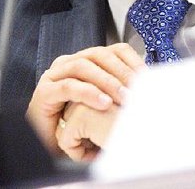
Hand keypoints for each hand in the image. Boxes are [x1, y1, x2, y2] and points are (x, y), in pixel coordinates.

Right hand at [26, 43, 143, 154]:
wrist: (47, 143)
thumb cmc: (77, 122)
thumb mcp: (105, 102)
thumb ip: (122, 92)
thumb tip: (149, 89)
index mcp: (88, 60)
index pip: (115, 50)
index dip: (133, 61)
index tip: (148, 76)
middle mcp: (71, 62)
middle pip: (100, 55)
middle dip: (122, 71)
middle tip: (137, 89)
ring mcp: (55, 74)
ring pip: (83, 66)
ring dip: (107, 81)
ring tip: (123, 97)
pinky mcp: (44, 91)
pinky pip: (68, 86)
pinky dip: (88, 93)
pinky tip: (103, 103)